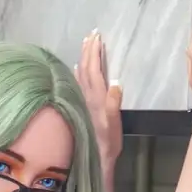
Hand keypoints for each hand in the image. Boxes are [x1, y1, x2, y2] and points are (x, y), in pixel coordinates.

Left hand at [75, 31, 122, 168]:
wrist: (97, 157)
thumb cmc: (108, 141)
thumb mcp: (114, 122)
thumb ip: (113, 102)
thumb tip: (115, 82)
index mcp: (95, 97)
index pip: (94, 68)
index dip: (94, 51)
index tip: (97, 36)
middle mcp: (86, 96)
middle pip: (85, 68)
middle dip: (88, 50)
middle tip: (91, 34)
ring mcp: (82, 101)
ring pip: (80, 74)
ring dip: (83, 58)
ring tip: (85, 45)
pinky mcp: (81, 107)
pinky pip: (77, 84)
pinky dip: (78, 73)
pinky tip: (76, 69)